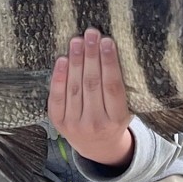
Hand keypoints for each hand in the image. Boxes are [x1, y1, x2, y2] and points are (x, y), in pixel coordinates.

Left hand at [48, 28, 133, 168]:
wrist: (98, 148)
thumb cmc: (114, 120)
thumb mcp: (126, 109)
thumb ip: (121, 87)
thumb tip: (112, 50)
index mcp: (117, 120)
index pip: (113, 87)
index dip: (109, 62)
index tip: (107, 41)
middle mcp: (96, 123)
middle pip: (92, 83)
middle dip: (91, 55)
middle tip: (91, 33)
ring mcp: (75, 124)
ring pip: (75, 87)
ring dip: (76, 61)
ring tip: (77, 40)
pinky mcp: (59, 123)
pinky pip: (57, 97)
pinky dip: (58, 77)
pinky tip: (62, 59)